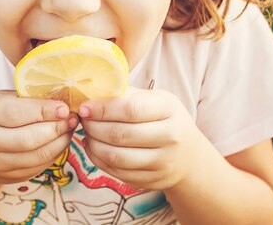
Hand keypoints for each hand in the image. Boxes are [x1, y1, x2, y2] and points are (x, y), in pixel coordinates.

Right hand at [0, 90, 78, 184]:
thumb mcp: (5, 99)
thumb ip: (29, 98)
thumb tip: (63, 100)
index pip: (15, 113)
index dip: (43, 111)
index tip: (64, 108)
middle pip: (27, 139)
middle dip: (55, 129)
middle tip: (72, 118)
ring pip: (36, 156)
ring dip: (60, 142)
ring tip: (70, 128)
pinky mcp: (11, 177)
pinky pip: (40, 165)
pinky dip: (56, 152)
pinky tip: (62, 140)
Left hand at [78, 87, 200, 190]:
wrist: (189, 155)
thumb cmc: (165, 120)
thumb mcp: (155, 100)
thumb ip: (127, 95)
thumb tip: (92, 93)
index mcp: (169, 109)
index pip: (130, 109)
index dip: (102, 109)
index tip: (85, 107)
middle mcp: (170, 136)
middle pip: (120, 134)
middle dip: (94, 127)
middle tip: (83, 120)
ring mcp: (162, 162)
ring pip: (116, 156)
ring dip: (93, 144)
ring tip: (87, 133)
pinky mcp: (152, 180)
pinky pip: (117, 172)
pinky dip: (98, 160)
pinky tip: (93, 148)